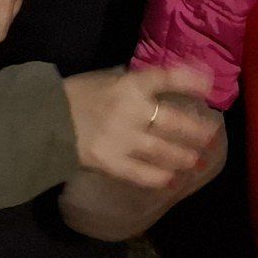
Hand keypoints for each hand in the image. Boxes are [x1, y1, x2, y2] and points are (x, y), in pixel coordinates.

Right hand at [64, 65, 219, 189]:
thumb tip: (160, 86)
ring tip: (194, 159)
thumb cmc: (78, 95)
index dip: (191, 81)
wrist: (46, 120)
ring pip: (163, 150)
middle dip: (196, 130)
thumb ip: (134, 84)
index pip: (167, 79)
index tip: (209, 87)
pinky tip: (170, 179)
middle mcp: (132, 111)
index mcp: (131, 85)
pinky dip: (159, 177)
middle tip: (210, 134)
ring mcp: (124, 139)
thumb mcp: (108, 78)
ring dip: (183, 156)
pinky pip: (142, 173)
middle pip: (173, 122)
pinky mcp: (112, 162)